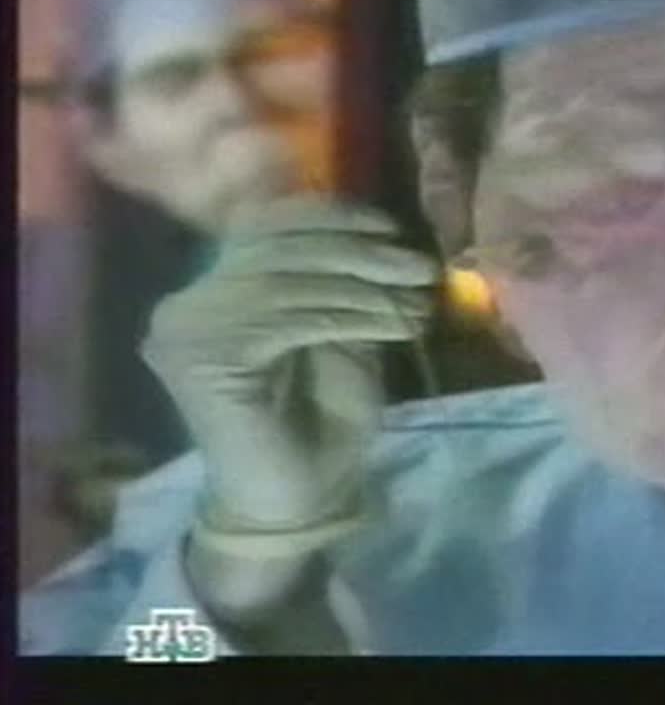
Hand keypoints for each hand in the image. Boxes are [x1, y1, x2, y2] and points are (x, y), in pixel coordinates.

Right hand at [141, 196, 438, 528]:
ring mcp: (186, 328)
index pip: (271, 229)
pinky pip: (289, 317)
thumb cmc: (320, 423)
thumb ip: (343, 284)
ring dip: (366, 288)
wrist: (297, 501)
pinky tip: (397, 325)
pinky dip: (351, 316)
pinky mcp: (202, 356)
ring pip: (291, 282)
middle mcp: (187, 303)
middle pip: (282, 249)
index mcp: (213, 290)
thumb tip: (384, 235)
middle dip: (361, 254)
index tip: (392, 227)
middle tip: (421, 267)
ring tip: (418, 299)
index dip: (333, 220)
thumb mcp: (340, 333)